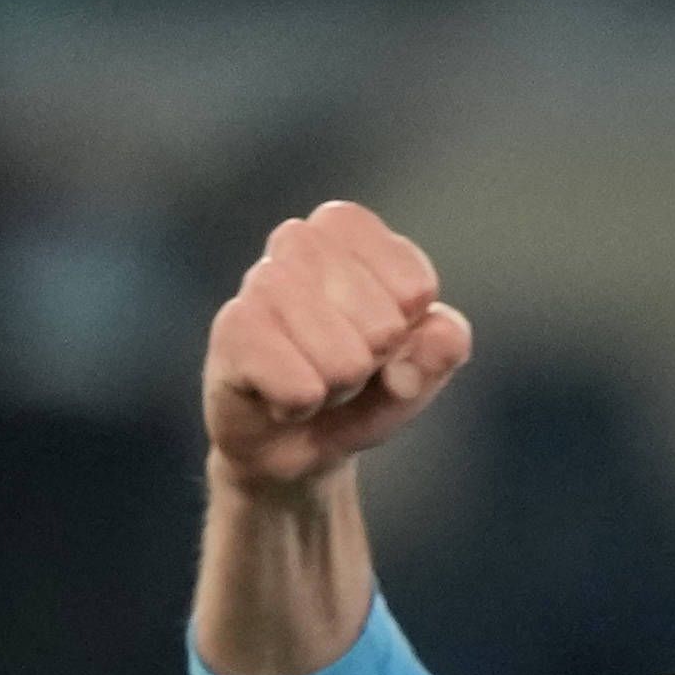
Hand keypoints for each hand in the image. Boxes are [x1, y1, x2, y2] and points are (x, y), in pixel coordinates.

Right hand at [204, 200, 474, 499]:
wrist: (294, 444)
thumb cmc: (360, 391)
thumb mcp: (417, 372)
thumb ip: (442, 348)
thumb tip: (439, 333)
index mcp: (349, 231)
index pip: (413, 284)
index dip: (409, 331)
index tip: (385, 340)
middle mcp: (300, 241)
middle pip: (384, 326)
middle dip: (374, 366)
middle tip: (343, 369)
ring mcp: (260, 281)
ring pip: (345, 360)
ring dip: (338, 389)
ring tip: (313, 380)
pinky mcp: (231, 328)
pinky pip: (301, 386)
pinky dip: (302, 406)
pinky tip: (281, 397)